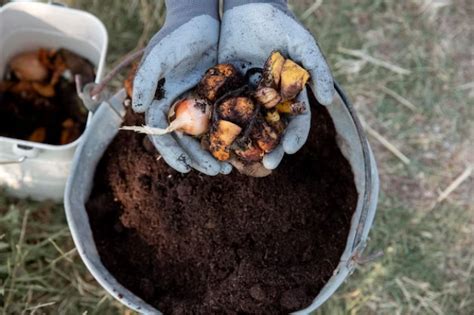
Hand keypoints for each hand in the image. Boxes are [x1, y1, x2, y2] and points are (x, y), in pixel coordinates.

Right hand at [132, 0, 230, 175]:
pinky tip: (242, 146)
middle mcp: (180, 108)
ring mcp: (200, 105)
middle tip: (218, 172)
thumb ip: (147, 79)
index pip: (163, 134)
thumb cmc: (177, 36)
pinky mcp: (219, 98)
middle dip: (199, 158)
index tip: (184, 169)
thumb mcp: (160, 55)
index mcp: (162, 103)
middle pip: (187, 141)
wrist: (202, 19)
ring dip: (216, 152)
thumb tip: (139, 108)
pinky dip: (231, 135)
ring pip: (207, 136)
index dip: (172, 153)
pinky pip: (224, 122)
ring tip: (230, 167)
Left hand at [219, 0, 334, 169]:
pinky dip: (222, 126)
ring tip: (241, 160)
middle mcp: (268, 101)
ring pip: (247, 127)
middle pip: (271, 132)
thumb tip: (327, 101)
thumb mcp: (303, 44)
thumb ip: (317, 70)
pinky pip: (223, 111)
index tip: (290, 150)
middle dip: (271, 149)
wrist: (250, 6)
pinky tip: (218, 140)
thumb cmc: (282, 24)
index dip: (295, 137)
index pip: (296, 122)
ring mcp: (246, 97)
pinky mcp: (226, 89)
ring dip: (245, 145)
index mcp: (289, 96)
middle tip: (266, 164)